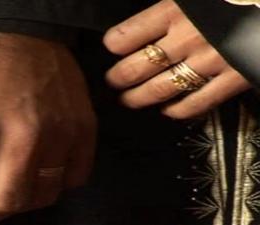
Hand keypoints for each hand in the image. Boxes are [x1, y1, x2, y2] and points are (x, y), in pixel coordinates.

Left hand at [0, 33, 95, 224]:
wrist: (16, 29)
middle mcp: (18, 134)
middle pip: (3, 206)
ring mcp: (56, 132)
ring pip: (41, 196)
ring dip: (18, 200)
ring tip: (6, 184)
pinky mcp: (82, 126)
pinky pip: (75, 177)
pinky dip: (57, 183)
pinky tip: (40, 168)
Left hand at [103, 0, 250, 118]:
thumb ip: (173, 9)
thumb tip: (150, 22)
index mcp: (176, 10)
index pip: (128, 34)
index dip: (114, 44)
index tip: (112, 49)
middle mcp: (188, 37)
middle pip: (138, 66)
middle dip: (119, 78)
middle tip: (113, 82)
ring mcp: (210, 61)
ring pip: (160, 88)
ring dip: (139, 98)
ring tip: (128, 101)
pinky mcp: (234, 78)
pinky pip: (197, 103)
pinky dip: (177, 110)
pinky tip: (168, 110)